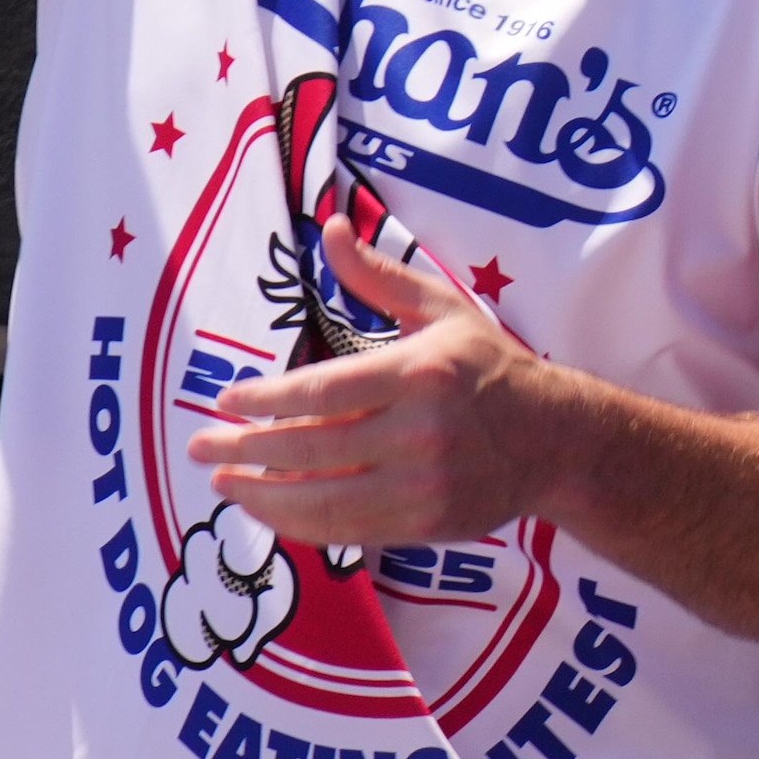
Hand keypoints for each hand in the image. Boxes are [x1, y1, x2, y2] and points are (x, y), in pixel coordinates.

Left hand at [188, 224, 571, 551]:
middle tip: (200, 446)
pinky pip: (348, 531)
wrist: (558, 442)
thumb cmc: (492, 368)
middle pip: (313, 450)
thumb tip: (332, 227)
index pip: (324, 393)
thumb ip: (380, 276)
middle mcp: (420, 434)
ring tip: (223, 483)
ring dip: (263, 496)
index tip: (228, 399)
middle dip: (246, 450)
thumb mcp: (442, 310)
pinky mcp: (425, 526)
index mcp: (419, 374)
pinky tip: (270, 509)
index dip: (268, 400)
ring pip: (323, 501)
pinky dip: (301, 525)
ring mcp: (423, 487)